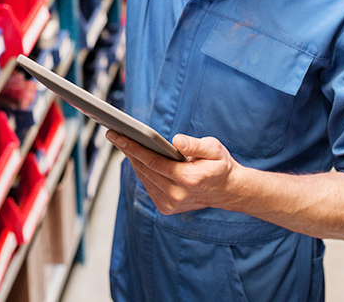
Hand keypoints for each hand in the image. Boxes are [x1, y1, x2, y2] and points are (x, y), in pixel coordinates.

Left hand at [107, 131, 241, 214]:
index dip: (133, 148)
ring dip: (134, 161)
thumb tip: (176, 140)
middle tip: (115, 135)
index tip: (118, 136)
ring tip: (124, 143)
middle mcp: (176, 195)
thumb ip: (195, 145)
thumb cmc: (220, 165)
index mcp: (188, 180)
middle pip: (144, 170)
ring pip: (144, 178)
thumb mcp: (214, 149)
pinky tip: (138, 158)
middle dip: (128, 151)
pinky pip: (148, 186)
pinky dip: (142, 172)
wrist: (227, 190)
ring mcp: (170, 204)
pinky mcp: (166, 208)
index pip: (153, 162)